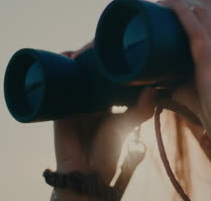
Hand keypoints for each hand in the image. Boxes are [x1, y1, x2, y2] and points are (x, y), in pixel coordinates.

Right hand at [54, 40, 157, 187]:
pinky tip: (65, 55)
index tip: (119, 41)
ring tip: (83, 49)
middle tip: (99, 42)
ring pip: (76, 69)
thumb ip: (142, 110)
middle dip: (94, 51)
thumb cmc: (111, 148)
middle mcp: (92, 93)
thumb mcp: (128, 124)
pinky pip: (57, 80)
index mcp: (110, 96)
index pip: (110, 69)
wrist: (86, 169)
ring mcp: (75, 96)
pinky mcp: (59, 102)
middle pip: (92, 65)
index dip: (112, 55)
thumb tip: (153, 89)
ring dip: (78, 55)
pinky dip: (60, 65)